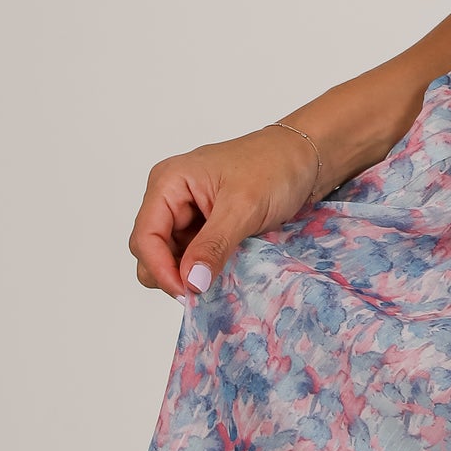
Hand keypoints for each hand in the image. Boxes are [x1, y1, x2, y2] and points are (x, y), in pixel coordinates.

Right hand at [128, 125, 322, 299]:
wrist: (305, 157)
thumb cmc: (276, 166)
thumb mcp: (244, 207)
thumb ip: (213, 245)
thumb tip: (191, 282)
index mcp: (168, 183)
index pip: (145, 237)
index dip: (160, 269)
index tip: (188, 293)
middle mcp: (171, 198)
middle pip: (151, 251)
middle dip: (173, 273)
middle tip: (207, 288)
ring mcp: (187, 213)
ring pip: (172, 258)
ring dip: (191, 273)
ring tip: (222, 275)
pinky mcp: (204, 226)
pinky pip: (193, 256)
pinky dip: (205, 268)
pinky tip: (226, 269)